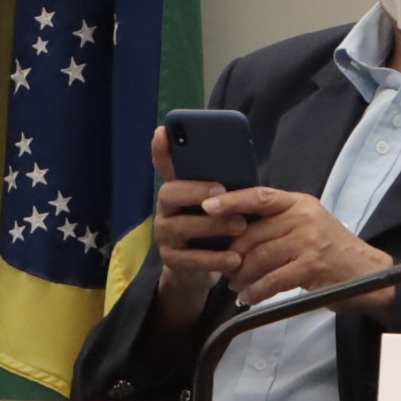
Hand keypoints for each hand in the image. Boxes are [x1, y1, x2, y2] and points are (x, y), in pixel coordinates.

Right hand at [140, 125, 245, 333]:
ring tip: (240, 226)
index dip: (161, 150)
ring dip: (212, 225)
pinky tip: (235, 259)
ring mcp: (165, 234)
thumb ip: (228, 185)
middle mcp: (166, 209)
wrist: (210, 269)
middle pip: (169, 193)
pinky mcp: (171, 260)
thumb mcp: (225, 205)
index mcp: (179, 190)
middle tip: (223, 191)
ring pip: (180, 226)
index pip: (164, 165)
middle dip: (196, 190)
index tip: (163, 131)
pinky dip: (213, 259)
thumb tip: (240, 159)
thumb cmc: (221, 229)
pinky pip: (188, 259)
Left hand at [210, 187, 393, 312]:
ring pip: (259, 258)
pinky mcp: (312, 266)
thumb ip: (278, 223)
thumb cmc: (333, 252)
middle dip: (234, 255)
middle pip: (252, 234)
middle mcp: (304, 218)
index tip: (208, 206)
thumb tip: (234, 231)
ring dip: (242, 276)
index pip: (260, 196)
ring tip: (236, 285)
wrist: (371, 274)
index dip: (231, 201)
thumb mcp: (309, 225)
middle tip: (226, 270)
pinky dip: (256, 291)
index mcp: (300, 203)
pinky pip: (271, 280)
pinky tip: (248, 298)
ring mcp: (309, 241)